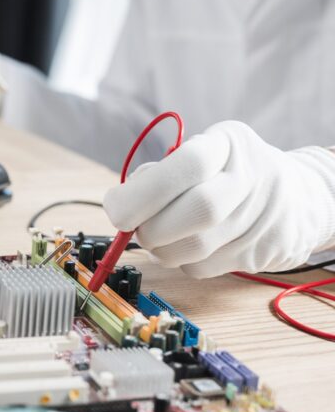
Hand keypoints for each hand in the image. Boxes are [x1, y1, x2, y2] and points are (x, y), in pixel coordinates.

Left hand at [103, 121, 334, 277]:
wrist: (296, 196)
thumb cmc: (226, 171)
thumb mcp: (201, 150)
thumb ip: (161, 171)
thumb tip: (122, 201)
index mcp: (229, 143)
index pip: (188, 164)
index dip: (143, 191)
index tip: (115, 205)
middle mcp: (252, 178)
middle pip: (199, 210)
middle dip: (150, 227)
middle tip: (132, 226)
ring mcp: (261, 218)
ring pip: (196, 248)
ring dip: (160, 249)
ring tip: (156, 236)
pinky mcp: (259, 253)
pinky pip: (202, 268)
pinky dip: (180, 262)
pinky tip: (184, 246)